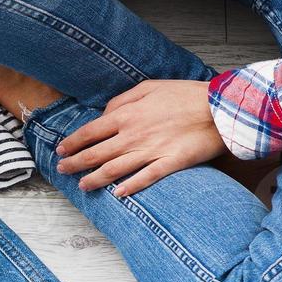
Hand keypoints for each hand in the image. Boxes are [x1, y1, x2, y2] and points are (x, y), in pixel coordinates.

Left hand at [55, 80, 224, 196]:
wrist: (220, 106)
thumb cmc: (184, 94)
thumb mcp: (148, 87)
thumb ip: (122, 101)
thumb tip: (104, 115)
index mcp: (127, 116)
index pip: (90, 132)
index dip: (72, 142)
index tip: (61, 150)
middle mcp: (134, 135)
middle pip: (96, 153)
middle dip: (75, 163)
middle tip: (61, 170)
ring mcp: (151, 151)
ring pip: (115, 169)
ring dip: (95, 179)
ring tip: (82, 185)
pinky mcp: (170, 163)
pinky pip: (146, 178)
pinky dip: (130, 187)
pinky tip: (118, 195)